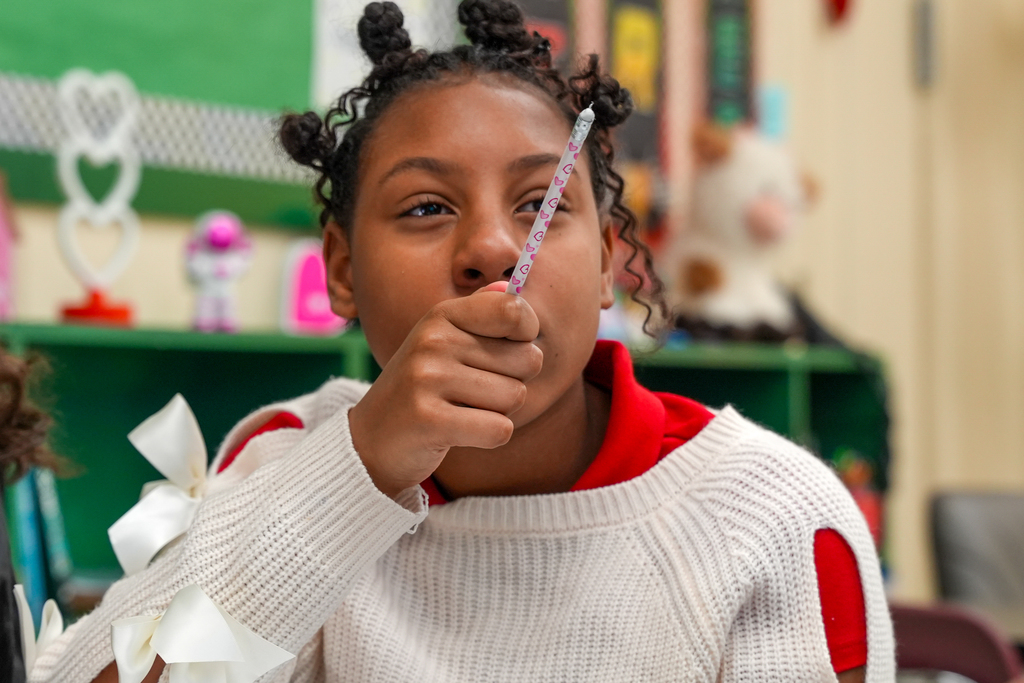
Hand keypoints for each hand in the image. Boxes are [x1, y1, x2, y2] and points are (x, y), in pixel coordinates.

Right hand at [348, 282, 542, 497]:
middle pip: (527, 360)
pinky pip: (499, 429)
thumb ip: (481, 311)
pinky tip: (461, 432)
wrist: (373, 439)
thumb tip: (510, 286)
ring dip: (500, 412)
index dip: (527, 335)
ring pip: (516, 397)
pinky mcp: (429, 420)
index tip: (509, 350)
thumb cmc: (425, 388)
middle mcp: (433, 341)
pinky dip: (490, 437)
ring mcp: (427, 379)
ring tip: (464, 410)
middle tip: (477, 391)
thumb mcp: (446, 342)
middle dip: (514, 382)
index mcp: (442, 316)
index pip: (514, 310)